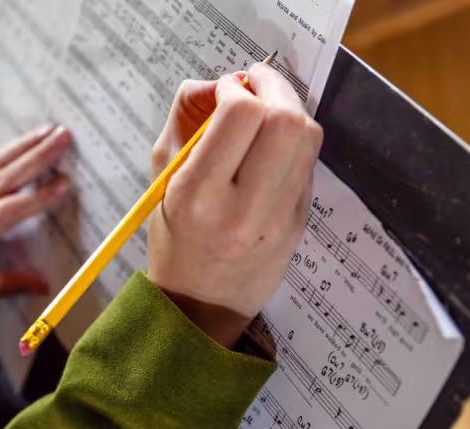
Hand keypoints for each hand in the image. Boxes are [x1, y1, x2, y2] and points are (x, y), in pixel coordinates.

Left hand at [0, 125, 72, 298]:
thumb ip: (7, 284)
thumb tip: (43, 286)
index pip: (6, 212)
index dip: (36, 197)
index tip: (63, 184)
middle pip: (1, 178)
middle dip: (35, 157)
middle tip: (63, 139)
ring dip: (22, 146)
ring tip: (50, 132)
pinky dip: (1, 150)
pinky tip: (21, 141)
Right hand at [149, 64, 322, 346]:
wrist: (201, 306)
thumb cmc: (174, 237)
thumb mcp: (160, 179)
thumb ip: (184, 119)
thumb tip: (218, 81)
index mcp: (196, 196)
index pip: (240, 116)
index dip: (237, 88)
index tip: (225, 90)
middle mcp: (240, 209)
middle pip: (284, 120)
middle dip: (273, 87)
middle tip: (255, 86)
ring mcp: (277, 219)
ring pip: (307, 137)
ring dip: (290, 109)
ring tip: (268, 110)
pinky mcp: (299, 224)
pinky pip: (309, 163)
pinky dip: (295, 140)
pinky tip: (274, 145)